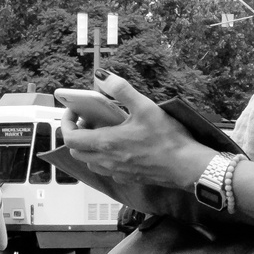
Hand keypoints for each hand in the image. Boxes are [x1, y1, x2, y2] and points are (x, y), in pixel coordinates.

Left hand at [61, 72, 206, 188]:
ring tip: (104, 131)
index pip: (70, 137)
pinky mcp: (128, 177)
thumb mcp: (145, 107)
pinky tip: (119, 146)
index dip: (66, 123)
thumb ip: (121, 90)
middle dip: (77, 133)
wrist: (187, 166)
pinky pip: (105, 169)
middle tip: (89, 119)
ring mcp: (116, 171)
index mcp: (107, 143)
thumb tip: (102, 76)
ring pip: (89, 162)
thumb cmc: (169, 140)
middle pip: (76, 151)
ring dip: (89, 147)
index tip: (72, 112)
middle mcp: (107, 160)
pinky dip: (103, 157)